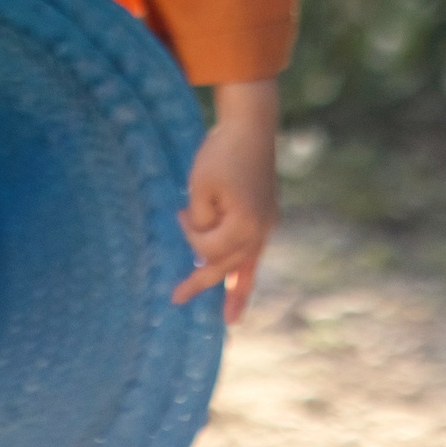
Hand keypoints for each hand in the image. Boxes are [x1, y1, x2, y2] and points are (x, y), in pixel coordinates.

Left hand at [173, 78, 279, 322]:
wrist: (252, 127)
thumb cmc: (221, 153)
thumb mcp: (201, 186)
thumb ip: (201, 219)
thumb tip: (201, 240)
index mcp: (246, 226)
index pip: (208, 248)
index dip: (189, 234)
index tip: (181, 211)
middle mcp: (262, 232)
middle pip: (226, 265)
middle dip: (202, 281)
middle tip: (177, 299)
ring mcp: (268, 226)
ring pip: (246, 266)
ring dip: (233, 290)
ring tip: (230, 319)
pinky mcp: (267, 217)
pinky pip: (255, 253)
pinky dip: (246, 273)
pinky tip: (242, 289)